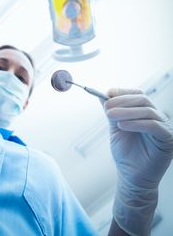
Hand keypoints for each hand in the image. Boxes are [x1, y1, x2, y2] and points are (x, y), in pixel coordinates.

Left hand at [103, 88, 172, 235]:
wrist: (131, 176)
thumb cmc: (125, 154)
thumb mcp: (115, 129)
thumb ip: (112, 112)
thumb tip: (102, 95)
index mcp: (145, 112)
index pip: (138, 94)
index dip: (123, 92)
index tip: (107, 94)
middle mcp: (157, 117)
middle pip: (143, 99)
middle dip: (122, 101)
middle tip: (107, 106)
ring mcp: (164, 127)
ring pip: (147, 111)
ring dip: (126, 111)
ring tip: (110, 115)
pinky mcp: (167, 139)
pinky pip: (154, 126)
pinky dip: (136, 123)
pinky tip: (122, 126)